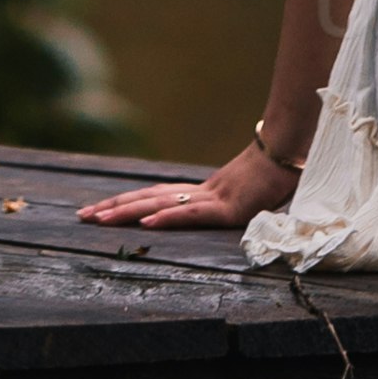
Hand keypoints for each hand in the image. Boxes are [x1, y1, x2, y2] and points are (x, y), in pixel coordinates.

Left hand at [79, 137, 294, 231]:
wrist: (296, 153)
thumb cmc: (276, 174)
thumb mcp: (248, 193)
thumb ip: (231, 202)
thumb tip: (223, 210)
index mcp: (203, 191)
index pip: (154, 196)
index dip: (125, 202)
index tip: (97, 209)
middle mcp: (200, 192)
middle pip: (147, 199)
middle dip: (113, 208)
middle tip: (81, 216)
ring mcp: (212, 199)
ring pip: (160, 204)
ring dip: (126, 212)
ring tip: (98, 219)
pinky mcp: (227, 208)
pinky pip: (191, 213)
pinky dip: (166, 217)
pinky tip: (145, 224)